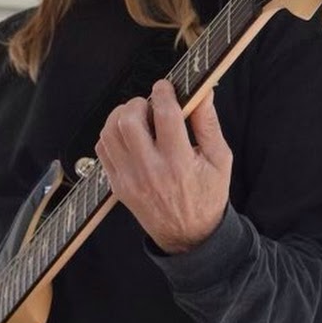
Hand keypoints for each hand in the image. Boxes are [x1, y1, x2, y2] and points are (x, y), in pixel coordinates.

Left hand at [96, 79, 231, 253]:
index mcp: (179, 163)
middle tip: (150, 105)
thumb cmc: (207, 195)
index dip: (164, 92)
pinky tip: (129, 136)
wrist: (189, 236)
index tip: (166, 86)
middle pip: (129, 121)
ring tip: (138, 117)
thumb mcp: (219, 160)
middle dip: (139, 103)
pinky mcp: (117, 185)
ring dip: (121, 116)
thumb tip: (203, 91)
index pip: (165, 115)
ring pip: (110, 133)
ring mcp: (129, 179)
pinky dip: (111, 135)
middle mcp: (151, 171)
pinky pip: (102, 149)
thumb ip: (208, 123)